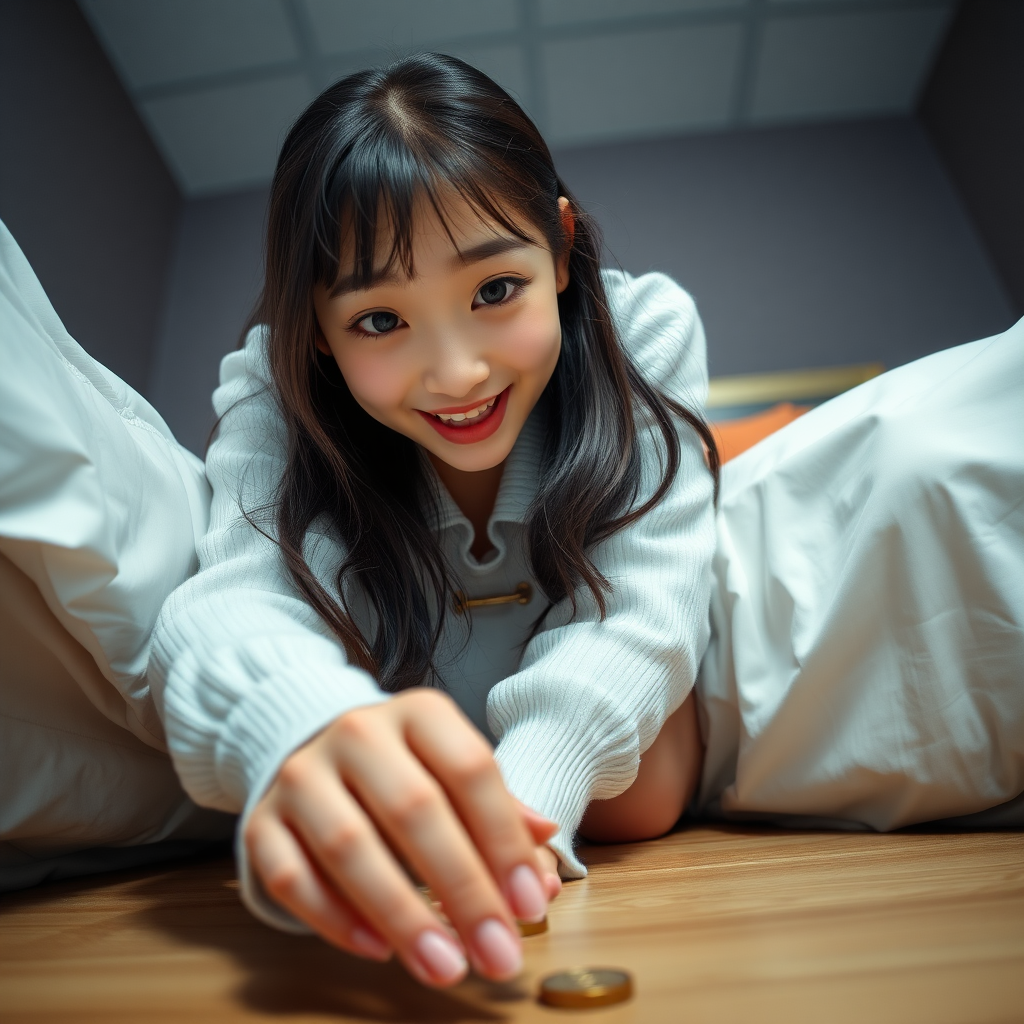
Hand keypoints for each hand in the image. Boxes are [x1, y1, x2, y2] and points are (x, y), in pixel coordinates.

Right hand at [244, 688, 559, 986]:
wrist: (314, 745)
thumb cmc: (405, 768)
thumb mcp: (453, 769)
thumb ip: (499, 808)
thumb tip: (544, 841)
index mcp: (419, 713)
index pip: (469, 769)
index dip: (503, 839)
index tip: (528, 903)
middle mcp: (358, 732)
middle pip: (414, 809)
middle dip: (462, 889)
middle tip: (497, 954)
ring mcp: (303, 774)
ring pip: (350, 845)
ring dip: (402, 914)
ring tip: (444, 966)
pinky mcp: (262, 819)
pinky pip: (292, 875)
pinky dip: (334, 919)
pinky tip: (378, 949)